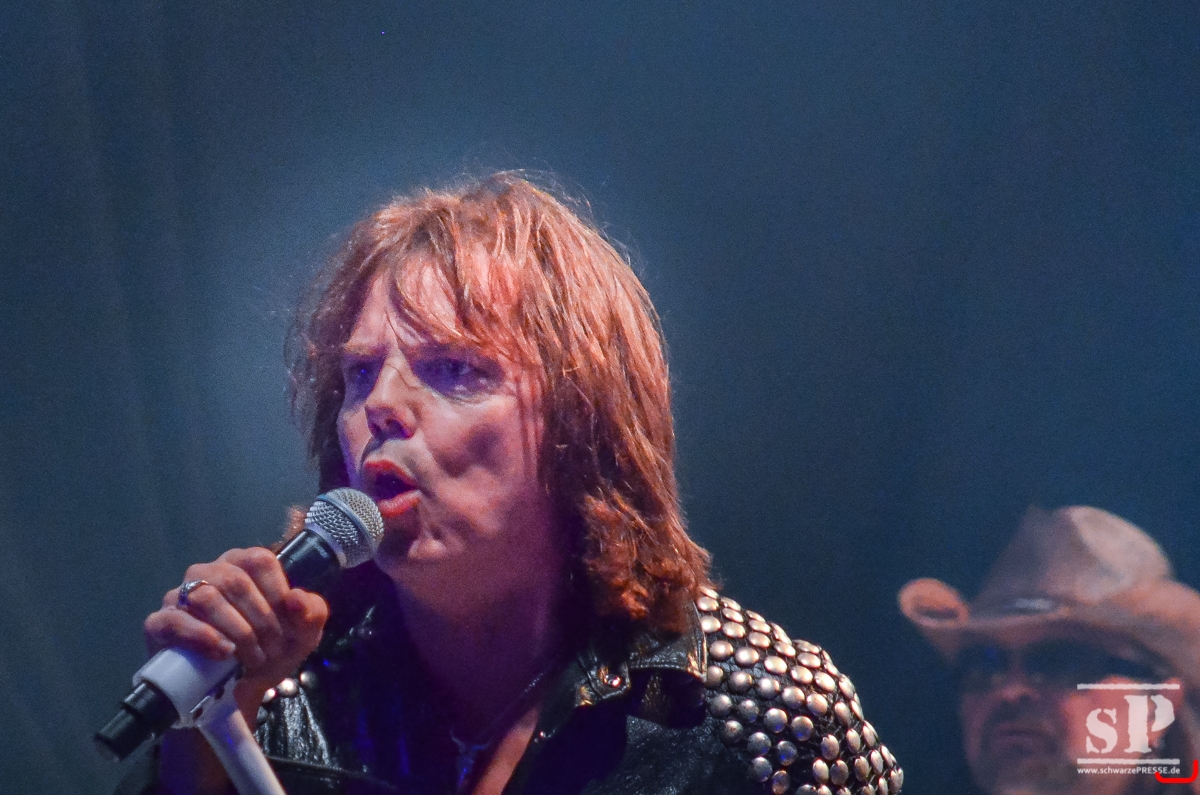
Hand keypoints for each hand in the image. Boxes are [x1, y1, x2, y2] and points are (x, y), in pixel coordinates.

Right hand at [144, 547, 328, 717]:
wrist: (235, 695)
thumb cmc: (268, 652)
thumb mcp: (302, 634)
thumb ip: (312, 612)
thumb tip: (296, 598)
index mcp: (243, 564)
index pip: (260, 561)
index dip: (277, 595)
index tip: (287, 628)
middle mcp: (210, 572)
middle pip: (235, 581)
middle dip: (260, 621)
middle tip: (270, 651)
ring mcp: (180, 595)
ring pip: (206, 598)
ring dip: (236, 632)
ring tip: (250, 658)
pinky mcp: (160, 623)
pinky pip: (175, 621)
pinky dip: (201, 637)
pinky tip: (221, 653)